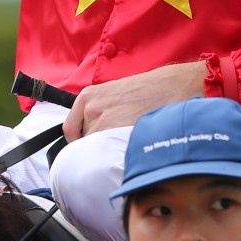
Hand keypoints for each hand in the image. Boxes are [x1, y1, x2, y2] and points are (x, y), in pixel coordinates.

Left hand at [62, 61, 207, 140]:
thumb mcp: (113, 94)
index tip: (88, 146)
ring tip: (126, 140)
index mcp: (87, 96)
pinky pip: (109, 152)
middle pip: (84, 141)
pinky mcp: (117, 132)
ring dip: (108, 150)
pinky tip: (128, 146)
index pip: (70, 130)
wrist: (170, 87)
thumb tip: (89, 134)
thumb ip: (98, 111)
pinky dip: (116, 153)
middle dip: (97, 144)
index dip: (81, 141)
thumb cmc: (145, 90)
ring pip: (97, 149)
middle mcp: (91, 109)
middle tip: (114, 142)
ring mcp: (103, 121)